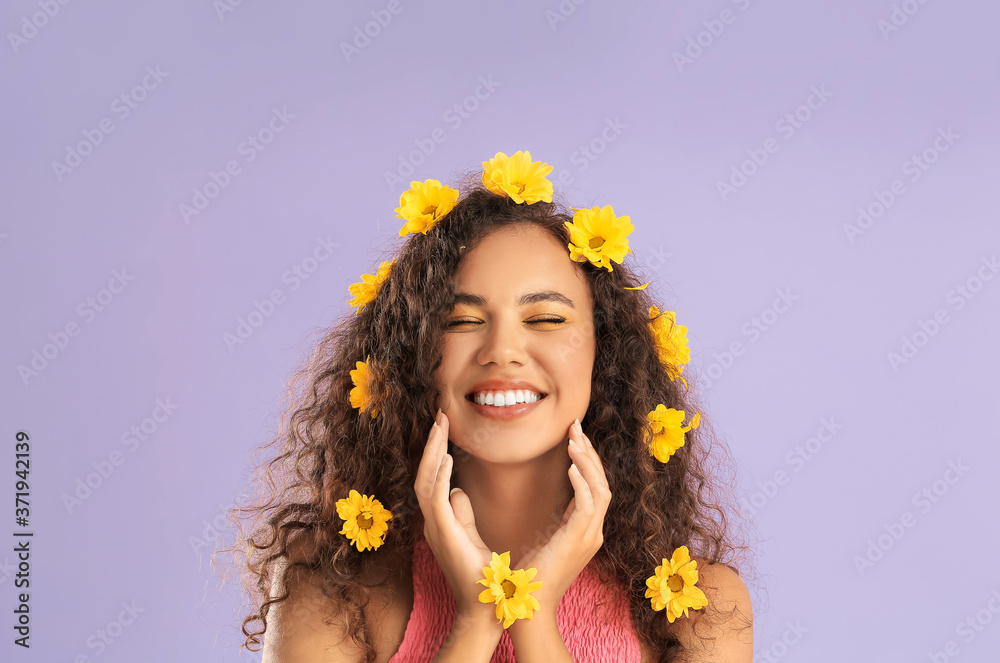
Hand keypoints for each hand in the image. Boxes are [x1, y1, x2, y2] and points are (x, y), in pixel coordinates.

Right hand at [414, 409, 501, 629]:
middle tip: (440, 416)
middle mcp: (433, 522)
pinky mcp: (443, 536)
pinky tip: (446, 459)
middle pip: (425, 475)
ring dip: (432, 453)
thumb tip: (458, 490)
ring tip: (441, 427)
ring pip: (426, 483)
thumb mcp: (473, 537)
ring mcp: (435, 529)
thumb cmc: (482, 576)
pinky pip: (435, 500)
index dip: (435, 452)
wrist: (485, 606)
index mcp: (440, 521)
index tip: (444, 426)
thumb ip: (463, 515)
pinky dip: (439, 478)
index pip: (432, 478)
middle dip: (431, 444)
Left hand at [513, 418, 611, 621]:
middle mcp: (593, 532)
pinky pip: (588, 504)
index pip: (595, 487)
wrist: (529, 607)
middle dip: (589, 452)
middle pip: (602, 482)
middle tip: (575, 426)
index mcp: (586, 531)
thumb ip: (555, 523)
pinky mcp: (580, 540)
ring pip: (600, 488)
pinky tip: (569, 466)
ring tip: (573, 440)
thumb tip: (546, 501)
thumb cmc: (529, 577)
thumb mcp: (546, 542)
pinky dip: (581, 482)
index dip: (586, 460)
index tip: (573, 437)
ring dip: (587, 461)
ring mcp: (590, 536)